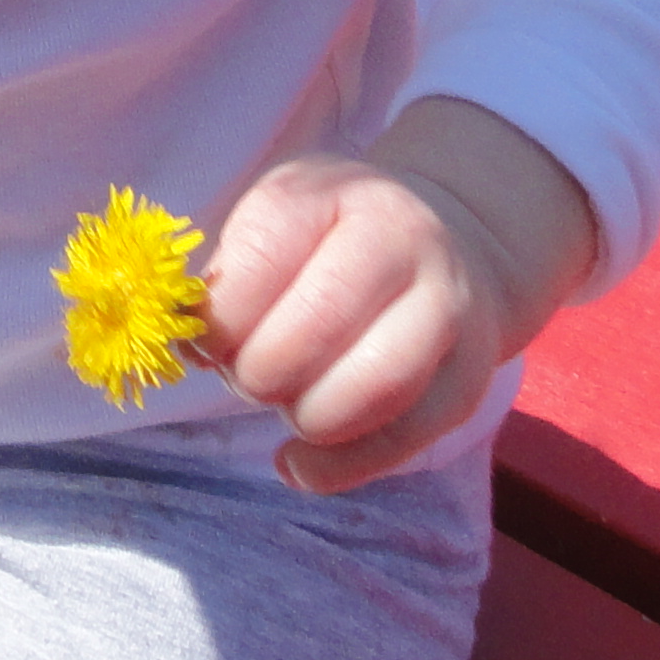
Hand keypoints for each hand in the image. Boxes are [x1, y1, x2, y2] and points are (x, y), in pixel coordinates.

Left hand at [199, 98, 596, 491]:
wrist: (453, 241)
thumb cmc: (335, 238)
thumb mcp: (279, 222)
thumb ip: (231, 275)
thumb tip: (192, 346)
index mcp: (333, 192)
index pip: (262, 255)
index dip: (220, 317)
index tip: (206, 343)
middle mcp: (400, 239)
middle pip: (316, 323)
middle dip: (258, 372)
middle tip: (246, 377)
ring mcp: (446, 308)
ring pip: (371, 386)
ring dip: (304, 417)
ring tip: (286, 406)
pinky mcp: (467, 379)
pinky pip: (403, 441)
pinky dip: (338, 467)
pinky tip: (298, 463)